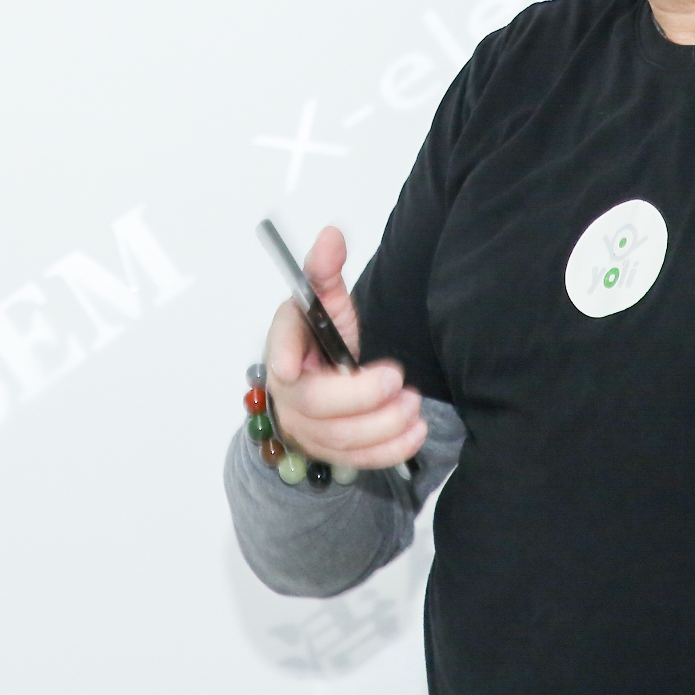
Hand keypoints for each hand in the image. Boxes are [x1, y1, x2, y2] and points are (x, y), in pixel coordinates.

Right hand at [262, 225, 427, 469]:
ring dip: (381, 424)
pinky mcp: (331, 453)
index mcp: (286, 347)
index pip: (279, 349)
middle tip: (396, 377)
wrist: (322, 382)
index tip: (293, 364)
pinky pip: (359, 460)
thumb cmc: (322, 338)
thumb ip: (326, 269)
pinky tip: (415, 431)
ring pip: (341, 438)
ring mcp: (308, 428)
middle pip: (316, 403)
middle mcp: (290, 392)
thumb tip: (332, 234)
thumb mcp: (326, 301)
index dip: (283, 354)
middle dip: (358, 396)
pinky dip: (390, 450)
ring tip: (412, 403)